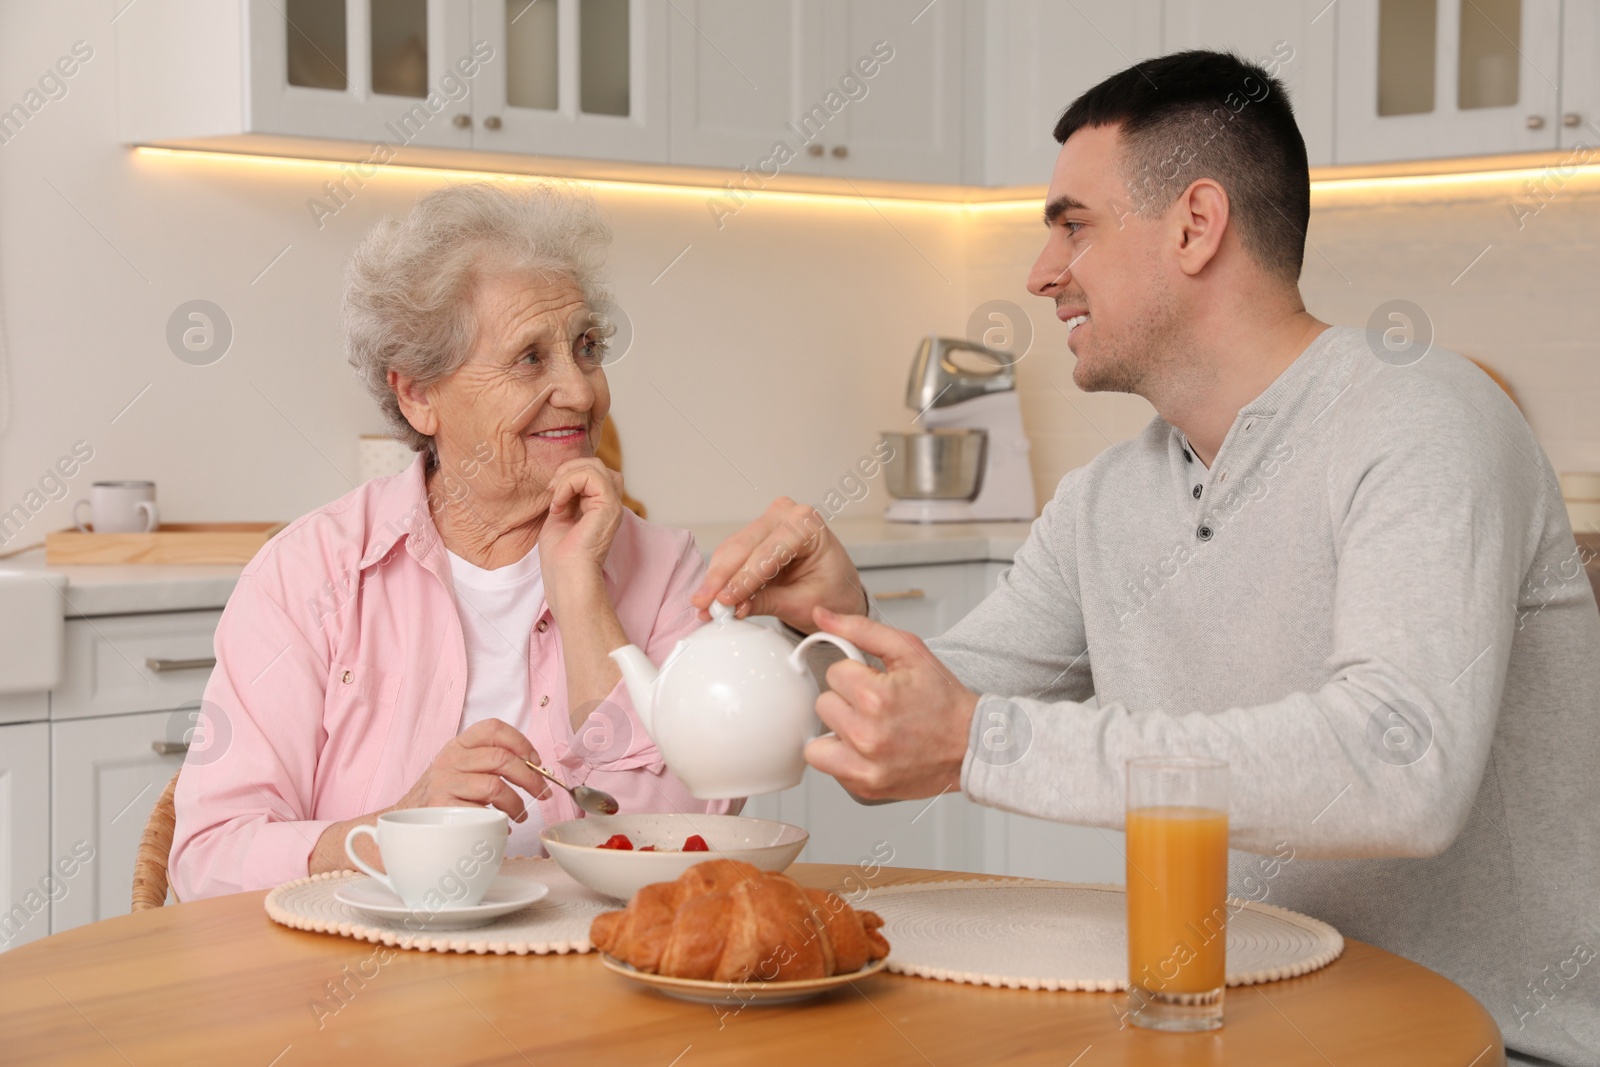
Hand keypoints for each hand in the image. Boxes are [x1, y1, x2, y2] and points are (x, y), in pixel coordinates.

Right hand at [393, 719, 552, 824]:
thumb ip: (490, 762)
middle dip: (531, 778)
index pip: (493, 728)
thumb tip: (534, 768)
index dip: (521, 742)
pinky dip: (498, 823)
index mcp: (458, 745)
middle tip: (542, 792)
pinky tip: (500, 827)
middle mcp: (450, 760)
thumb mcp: (461, 768)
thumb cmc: (442, 794)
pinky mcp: (443, 809)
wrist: (403, 820)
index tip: (536, 761)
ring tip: (520, 814)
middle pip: (501, 758)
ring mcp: (445, 784)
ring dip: (516, 804)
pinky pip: (482, 813)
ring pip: (495, 786)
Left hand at [538, 457, 624, 617]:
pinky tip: (559, 505)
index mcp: (600, 506)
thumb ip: (566, 495)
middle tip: (552, 490)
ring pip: (594, 465)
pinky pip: (590, 476)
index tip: (552, 494)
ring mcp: (612, 504)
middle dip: (568, 469)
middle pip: (596, 463)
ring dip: (567, 475)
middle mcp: (610, 503)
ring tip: (556, 497)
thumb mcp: (560, 515)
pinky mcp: (609, 506)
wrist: (566, 576)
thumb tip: (562, 475)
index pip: (591, 472)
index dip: (568, 474)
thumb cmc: (560, 556)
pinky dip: (569, 484)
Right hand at [692, 497, 865, 631]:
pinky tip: (711, 597)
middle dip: (721, 579)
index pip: (768, 553)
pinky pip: (731, 554)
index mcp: (808, 524)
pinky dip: (720, 577)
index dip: (743, 580)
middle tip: (704, 605)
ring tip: (705, 608)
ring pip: (731, 550)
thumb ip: (768, 603)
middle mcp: (787, 515)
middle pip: (743, 547)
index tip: (723, 601)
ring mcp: (769, 521)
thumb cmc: (834, 593)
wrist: (839, 591)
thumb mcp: (804, 604)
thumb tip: (734, 607)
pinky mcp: (755, 534)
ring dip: (716, 580)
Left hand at [803, 606, 979, 799]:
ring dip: (838, 732)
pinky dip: (844, 757)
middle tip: (877, 706)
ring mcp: (865, 766)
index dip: (856, 675)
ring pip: (818, 740)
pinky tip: (870, 749)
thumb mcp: (909, 651)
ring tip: (868, 728)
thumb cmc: (944, 699)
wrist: (972, 746)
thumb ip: (860, 629)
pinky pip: (830, 767)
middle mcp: (866, 735)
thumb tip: (821, 616)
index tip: (877, 683)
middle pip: (824, 705)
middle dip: (847, 702)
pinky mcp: (865, 787)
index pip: (833, 673)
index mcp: (875, 697)